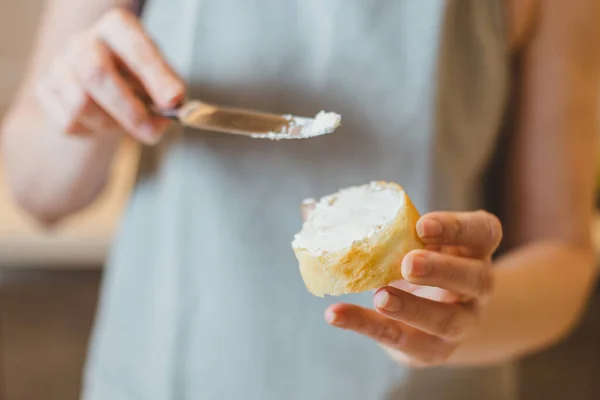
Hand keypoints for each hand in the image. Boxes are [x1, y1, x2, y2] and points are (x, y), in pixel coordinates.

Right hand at [34, 8, 184, 144]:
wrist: (103, 91)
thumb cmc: (138, 81)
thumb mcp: (161, 79)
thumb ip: (168, 90)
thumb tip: (174, 104)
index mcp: (118, 28)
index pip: (135, 47)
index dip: (155, 75)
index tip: (173, 100)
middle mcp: (85, 40)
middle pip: (96, 74)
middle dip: (129, 111)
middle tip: (152, 133)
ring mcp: (61, 64)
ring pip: (81, 104)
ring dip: (110, 124)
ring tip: (125, 123)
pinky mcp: (45, 89)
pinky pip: (69, 121)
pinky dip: (91, 132)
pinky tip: (102, 121)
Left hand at [325, 211, 501, 366]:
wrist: (440, 318)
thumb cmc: (418, 265)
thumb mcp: (408, 241)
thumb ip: (366, 223)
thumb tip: (309, 209)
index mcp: (473, 249)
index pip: (482, 232)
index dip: (457, 228)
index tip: (422, 225)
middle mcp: (476, 286)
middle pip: (473, 278)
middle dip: (441, 270)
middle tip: (407, 263)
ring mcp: (461, 322)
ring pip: (446, 320)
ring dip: (413, 308)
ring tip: (381, 296)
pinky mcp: (432, 349)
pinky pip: (402, 340)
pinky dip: (367, 326)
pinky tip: (336, 315)